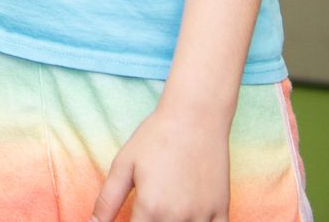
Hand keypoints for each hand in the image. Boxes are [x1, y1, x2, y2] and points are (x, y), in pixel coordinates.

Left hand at [90, 102, 230, 221]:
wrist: (196, 117)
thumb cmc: (156, 137)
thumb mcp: (124, 165)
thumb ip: (107, 201)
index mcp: (150, 209)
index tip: (132, 216)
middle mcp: (177, 218)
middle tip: (149, 207)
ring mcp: (203, 216)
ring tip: (165, 208)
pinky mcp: (221, 211)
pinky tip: (187, 215)